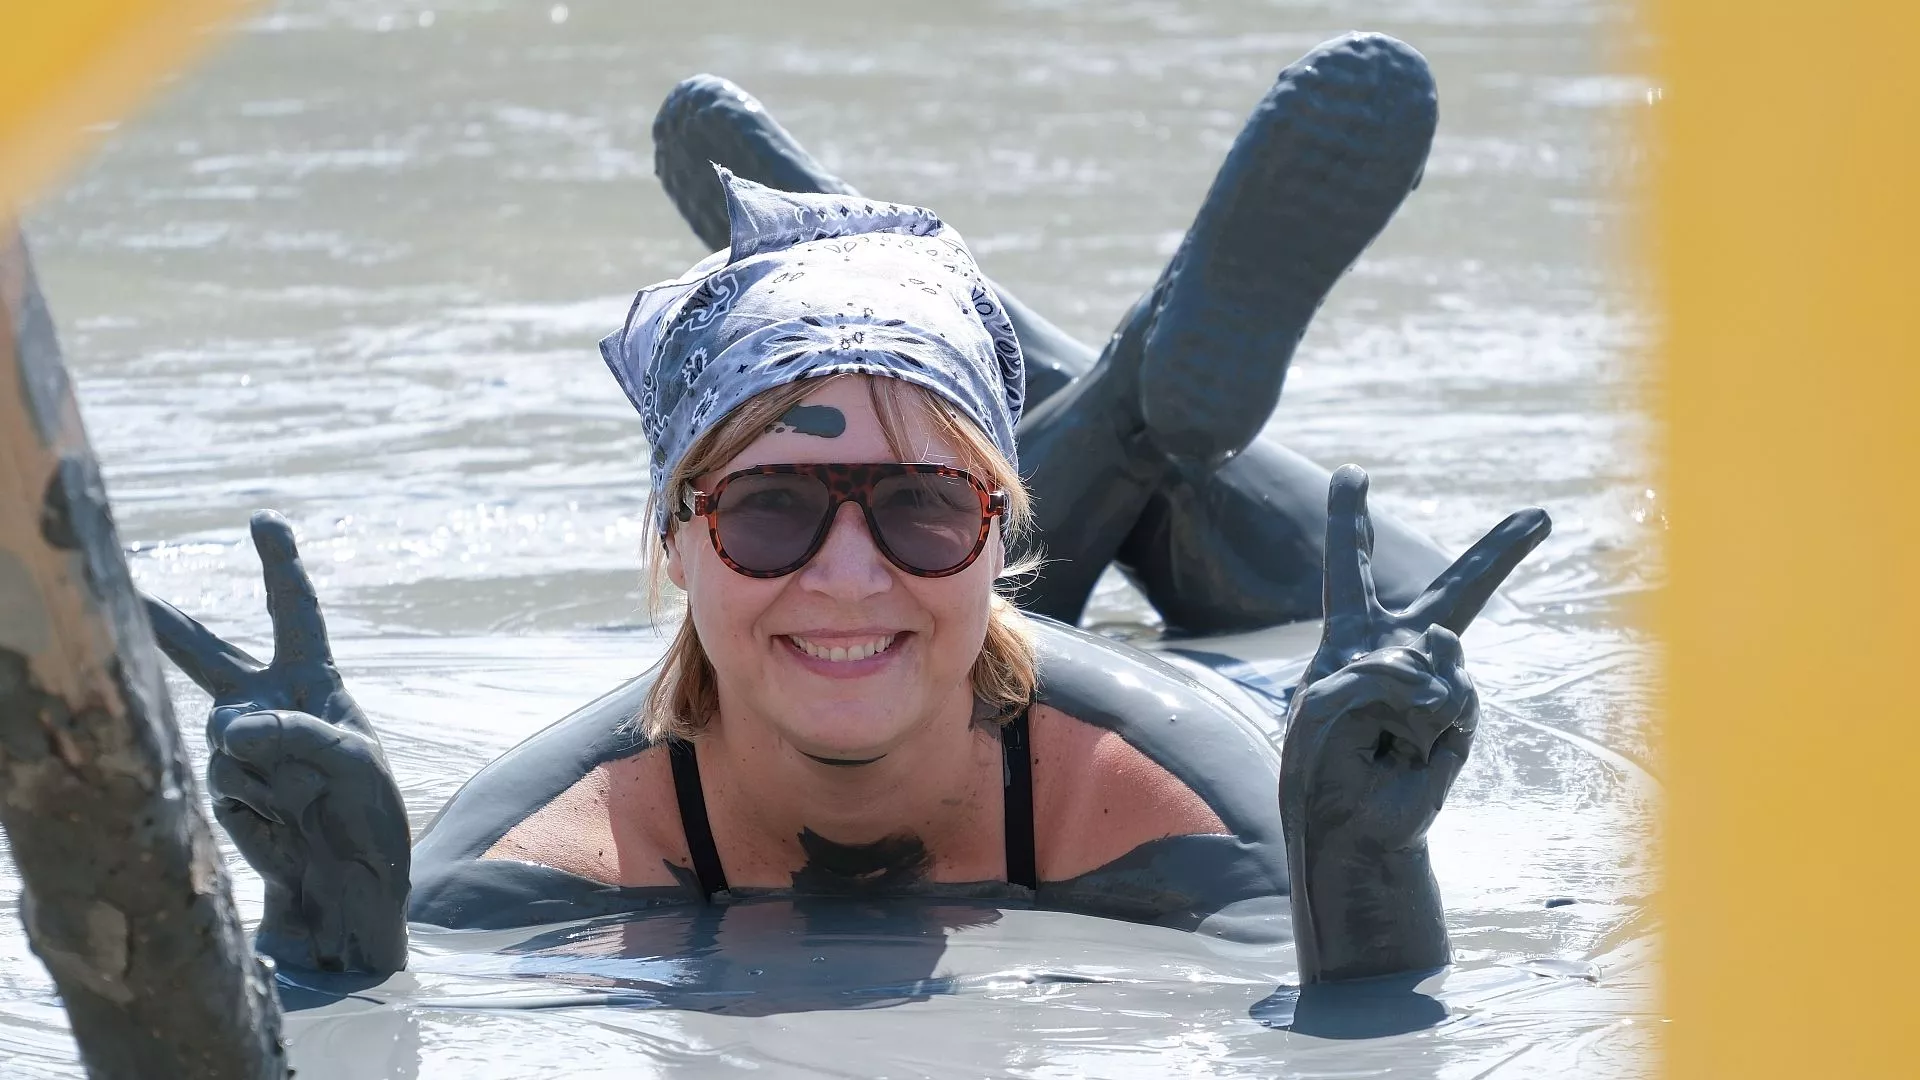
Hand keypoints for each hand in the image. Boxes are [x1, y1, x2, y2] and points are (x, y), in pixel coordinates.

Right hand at [145, 511, 409, 974]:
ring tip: (304, 796)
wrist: (344, 877)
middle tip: (132, 592)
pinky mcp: (220, 785)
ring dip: (270, 767)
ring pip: (227, 735)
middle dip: (166, 623)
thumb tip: (226, 731)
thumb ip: (297, 735)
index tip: (265, 521)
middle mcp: (267, 703)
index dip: (279, 566)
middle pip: (207, 653)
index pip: (294, 613)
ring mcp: (238, 744)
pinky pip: (226, 778)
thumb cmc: (364, 811)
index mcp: (313, 681)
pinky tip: (280, 819)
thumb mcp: (354, 762)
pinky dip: (258, 799)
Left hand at [1281, 465, 1549, 981]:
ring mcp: (1437, 680)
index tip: (1354, 473)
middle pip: (1455, 590)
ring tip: (1383, 733)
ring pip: (1442, 649)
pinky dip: (1423, 715)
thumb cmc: (1321, 765)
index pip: (1351, 567)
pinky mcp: (1460, 713)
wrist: (1351, 824)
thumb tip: (1443, 664)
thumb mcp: (1321, 704)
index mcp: (1350, 638)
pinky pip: (1451, 690)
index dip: (1352, 518)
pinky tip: (1409, 745)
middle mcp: (1400, 648)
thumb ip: (1375, 670)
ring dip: (1403, 689)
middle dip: (1500, 553)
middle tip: (1540, 517)